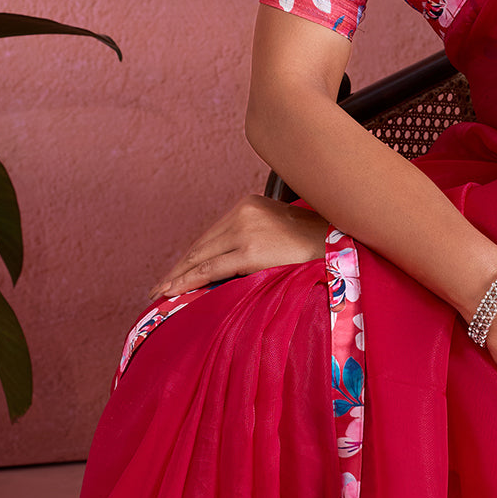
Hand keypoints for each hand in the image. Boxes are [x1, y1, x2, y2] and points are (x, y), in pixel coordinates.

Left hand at [149, 195, 328, 298]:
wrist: (338, 243)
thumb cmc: (313, 242)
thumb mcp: (278, 230)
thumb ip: (252, 237)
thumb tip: (229, 263)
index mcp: (249, 204)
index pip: (211, 234)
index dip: (190, 256)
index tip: (173, 272)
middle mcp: (243, 212)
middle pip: (201, 245)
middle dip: (179, 268)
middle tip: (158, 288)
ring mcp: (245, 230)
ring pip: (201, 257)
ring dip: (177, 277)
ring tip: (161, 293)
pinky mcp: (250, 251)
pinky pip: (210, 269)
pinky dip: (188, 281)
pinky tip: (173, 291)